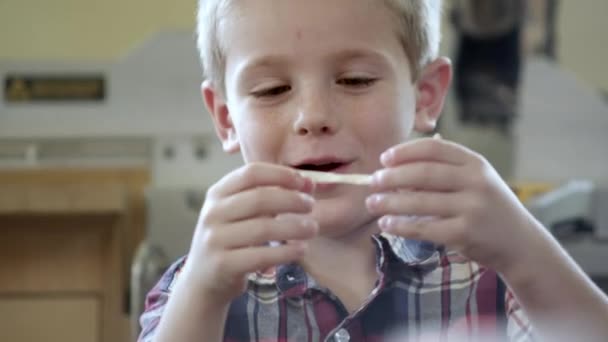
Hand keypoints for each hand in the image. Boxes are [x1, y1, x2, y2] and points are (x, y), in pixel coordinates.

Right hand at [182, 163, 318, 303]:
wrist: (203, 280)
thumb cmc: (230, 240)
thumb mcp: (239, 213)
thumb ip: (267, 197)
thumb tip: (307, 184)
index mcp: (218, 193)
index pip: (251, 173)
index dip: (281, 175)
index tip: (304, 183)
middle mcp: (213, 213)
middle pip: (259, 198)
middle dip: (291, 200)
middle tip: (311, 205)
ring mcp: (215, 239)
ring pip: (263, 228)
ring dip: (294, 227)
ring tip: (312, 228)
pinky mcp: (223, 265)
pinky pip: (261, 255)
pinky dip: (286, 252)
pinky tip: (301, 249)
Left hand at [366, 137, 541, 273]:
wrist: (520, 243)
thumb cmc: (489, 207)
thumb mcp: (475, 180)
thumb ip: (444, 170)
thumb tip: (396, 165)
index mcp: (475, 163)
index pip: (435, 148)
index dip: (405, 151)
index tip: (384, 158)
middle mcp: (475, 182)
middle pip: (423, 173)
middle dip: (392, 177)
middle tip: (372, 181)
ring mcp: (471, 208)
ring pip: (419, 202)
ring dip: (390, 202)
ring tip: (372, 203)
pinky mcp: (464, 233)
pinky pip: (424, 227)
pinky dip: (401, 226)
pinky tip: (386, 224)